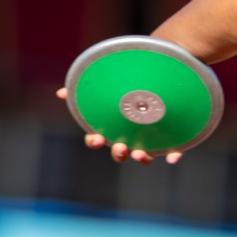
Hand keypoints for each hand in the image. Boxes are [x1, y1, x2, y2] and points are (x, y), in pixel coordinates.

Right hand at [56, 88, 182, 164]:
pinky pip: (174, 150)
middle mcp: (129, 136)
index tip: (96, 138)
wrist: (156, 79)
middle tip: (121, 147)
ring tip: (140, 154)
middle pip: (121, 151)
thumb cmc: (125, 88)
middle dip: (119, 152)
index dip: (95, 141)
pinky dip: (173, 154)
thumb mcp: (105, 86)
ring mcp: (149, 139)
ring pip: (145, 155)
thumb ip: (84, 90)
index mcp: (111, 127)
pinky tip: (173, 157)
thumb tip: (62, 92)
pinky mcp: (170, 138)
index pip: (98, 139)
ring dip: (141, 158)